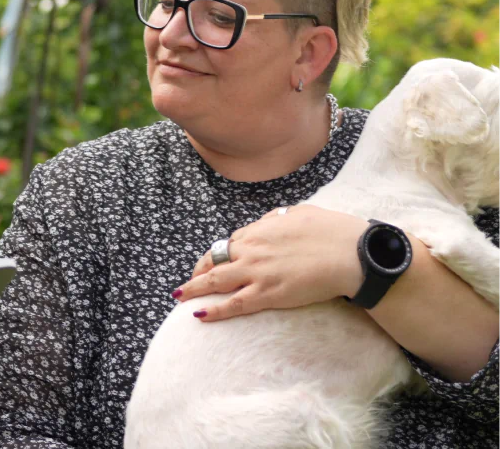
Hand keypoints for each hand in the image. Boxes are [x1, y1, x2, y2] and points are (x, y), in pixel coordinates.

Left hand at [174, 205, 369, 321]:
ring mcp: (257, 272)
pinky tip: (199, 314)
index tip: (211, 263)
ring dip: (194, 289)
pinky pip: (234, 304)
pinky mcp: (267, 294)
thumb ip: (280, 218)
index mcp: (259, 230)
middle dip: (197, 272)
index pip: (228, 243)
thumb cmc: (331, 231)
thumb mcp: (300, 213)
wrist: (350, 253)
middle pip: (213, 260)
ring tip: (179, 296)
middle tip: (187, 282)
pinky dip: (214, 310)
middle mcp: (251, 250)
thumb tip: (272, 219)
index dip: (217, 255)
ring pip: (215, 281)